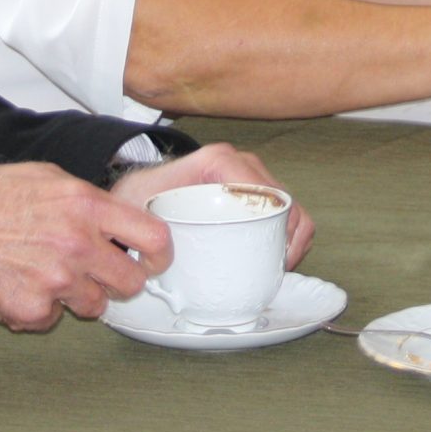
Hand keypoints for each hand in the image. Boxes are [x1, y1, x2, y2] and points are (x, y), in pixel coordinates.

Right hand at [0, 161, 167, 331]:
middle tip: (96, 272)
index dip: (159, 253)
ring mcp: (57, 282)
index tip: (153, 259)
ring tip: (43, 272)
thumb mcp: (44, 177)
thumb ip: (86, 200)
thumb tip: (115, 220)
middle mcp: (78, 245)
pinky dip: (40, 309)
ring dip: (77, 296)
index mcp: (85, 206)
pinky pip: (53, 319)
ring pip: (94, 305)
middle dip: (117, 280)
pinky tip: (17, 284)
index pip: (153, 237)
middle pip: (131, 282)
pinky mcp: (33, 311)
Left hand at [112, 143, 314, 269]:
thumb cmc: (141, 201)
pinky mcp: (255, 189)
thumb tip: (169, 257)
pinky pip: (287, 210)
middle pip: (282, 199)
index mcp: (217, 161)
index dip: (274, 223)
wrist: (139, 193)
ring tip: (278, 267)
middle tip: (276, 270)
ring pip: (290, 205)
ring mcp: (251, 174)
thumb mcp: (141, 213)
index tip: (272, 256)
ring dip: (291, 238)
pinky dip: (290, 234)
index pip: (261, 190)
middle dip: (286, 237)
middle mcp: (240, 162)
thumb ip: (152, 231)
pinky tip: (277, 257)